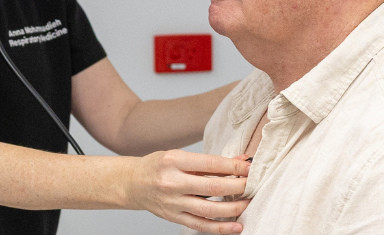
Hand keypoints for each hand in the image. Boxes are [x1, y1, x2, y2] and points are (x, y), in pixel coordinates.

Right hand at [119, 150, 250, 233]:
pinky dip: (220, 228)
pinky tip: (236, 226)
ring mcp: (172, 202)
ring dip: (233, 208)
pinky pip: (200, 225)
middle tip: (252, 185)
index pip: (211, 164)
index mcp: (174, 161)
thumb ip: (210, 161)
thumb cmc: (158, 166)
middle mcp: (172, 182)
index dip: (234, 167)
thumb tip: (241, 161)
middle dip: (238, 187)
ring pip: (209, 210)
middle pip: (212, 188)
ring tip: (247, 203)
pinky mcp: (173, 217)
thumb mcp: (180, 156)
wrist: (132, 183)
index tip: (250, 168)